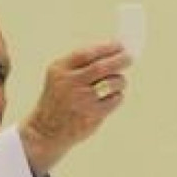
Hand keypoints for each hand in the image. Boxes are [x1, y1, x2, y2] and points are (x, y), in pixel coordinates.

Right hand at [20, 42, 130, 175]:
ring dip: (120, 80)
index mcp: (60, 70)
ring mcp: (82, 100)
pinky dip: (118, 96)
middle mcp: (69, 83)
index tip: (120, 45)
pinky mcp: (93, 114)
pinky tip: (111, 98)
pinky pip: (115, 99)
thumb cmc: (59, 99)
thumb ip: (82, 64)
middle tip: (130, 57)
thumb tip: (114, 52)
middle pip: (102, 67)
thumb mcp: (60, 77)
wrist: (45, 130)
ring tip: (117, 82)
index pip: (87, 53)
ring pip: (113, 82)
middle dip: (120, 59)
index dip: (106, 48)